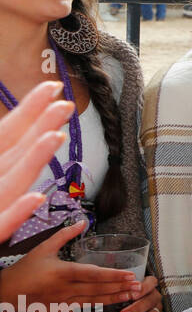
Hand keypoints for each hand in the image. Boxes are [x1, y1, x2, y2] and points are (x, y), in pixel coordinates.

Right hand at [0, 81, 74, 239]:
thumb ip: (7, 159)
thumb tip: (26, 148)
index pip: (6, 134)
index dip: (28, 111)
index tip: (53, 87)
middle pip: (11, 150)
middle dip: (36, 125)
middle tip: (64, 103)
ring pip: (10, 181)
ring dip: (32, 159)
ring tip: (56, 136)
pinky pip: (1, 224)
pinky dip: (16, 211)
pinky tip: (36, 198)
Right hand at [0, 221, 140, 309]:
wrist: (5, 290)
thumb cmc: (26, 268)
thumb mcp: (44, 248)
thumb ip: (65, 235)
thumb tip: (83, 221)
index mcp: (63, 272)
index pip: (93, 274)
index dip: (112, 275)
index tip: (129, 274)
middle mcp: (65, 288)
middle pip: (97, 288)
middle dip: (119, 287)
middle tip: (139, 286)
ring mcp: (61, 302)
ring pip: (91, 301)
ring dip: (112, 300)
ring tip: (130, 297)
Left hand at [118, 275, 162, 311]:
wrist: (136, 300)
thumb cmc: (127, 291)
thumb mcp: (124, 287)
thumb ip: (120, 288)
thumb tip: (108, 291)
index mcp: (150, 284)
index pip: (150, 283)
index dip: (143, 289)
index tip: (132, 296)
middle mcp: (155, 295)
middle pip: (150, 301)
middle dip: (136, 308)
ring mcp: (157, 307)